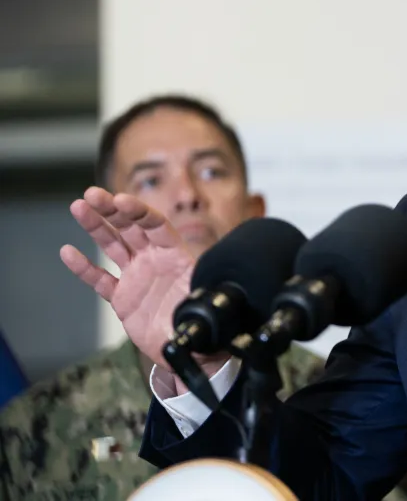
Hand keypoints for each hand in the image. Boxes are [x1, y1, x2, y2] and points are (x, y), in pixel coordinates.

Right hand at [60, 187, 225, 384]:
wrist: (191, 348)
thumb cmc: (203, 320)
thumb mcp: (204, 297)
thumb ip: (196, 284)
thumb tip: (195, 280)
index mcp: (176, 256)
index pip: (156, 226)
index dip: (139, 212)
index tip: (121, 201)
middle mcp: (155, 261)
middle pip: (131, 228)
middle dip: (112, 209)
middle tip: (92, 193)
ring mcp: (138, 277)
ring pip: (113, 246)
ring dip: (96, 227)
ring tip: (78, 207)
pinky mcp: (123, 298)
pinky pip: (101, 279)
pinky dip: (84, 268)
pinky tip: (68, 252)